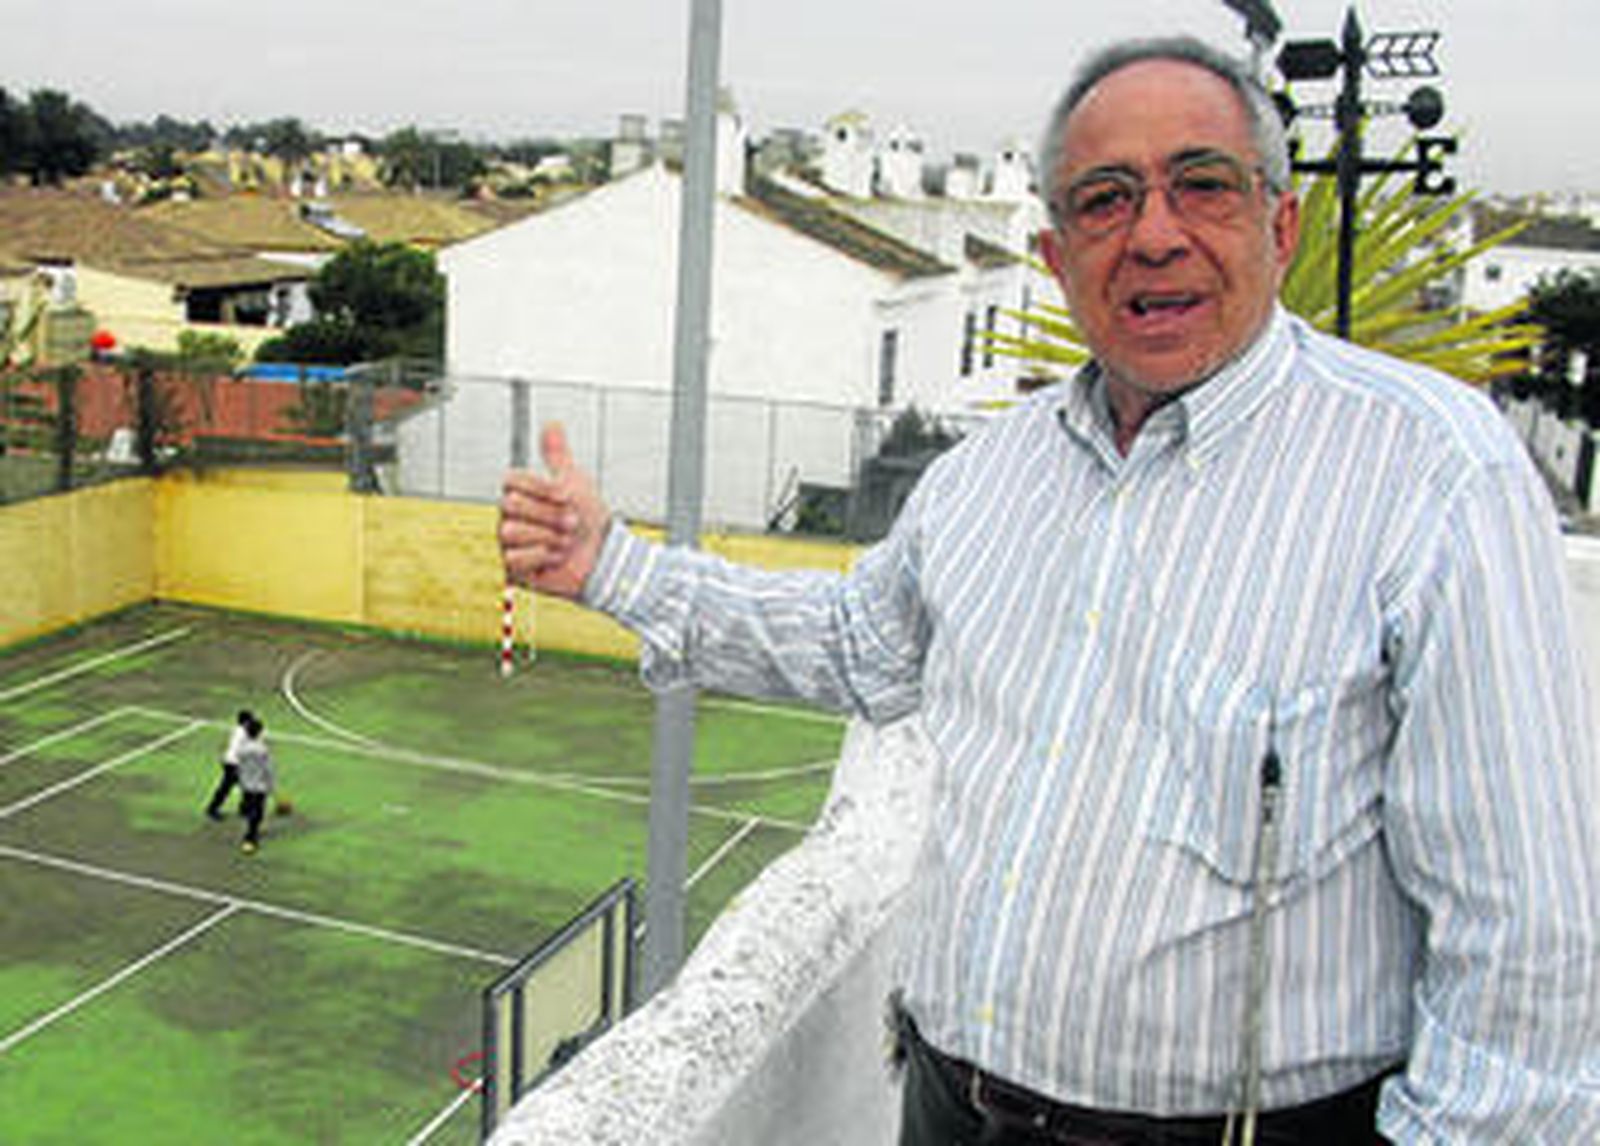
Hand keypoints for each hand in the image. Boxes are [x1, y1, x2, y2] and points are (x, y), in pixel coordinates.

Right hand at [499, 423, 609, 599]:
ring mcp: (508, 542)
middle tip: (571, 521)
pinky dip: (543, 558)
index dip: (541, 489)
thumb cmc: (588, 518)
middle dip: (549, 514)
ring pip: (512, 531)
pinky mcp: (513, 567)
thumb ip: (558, 454)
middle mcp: (509, 516)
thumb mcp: (575, 481)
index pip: (511, 481)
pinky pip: (516, 558)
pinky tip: (556, 557)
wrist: (603, 555)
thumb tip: (552, 424)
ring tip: (565, 541)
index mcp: (520, 493)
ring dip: (549, 536)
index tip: (566, 495)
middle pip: (512, 505)